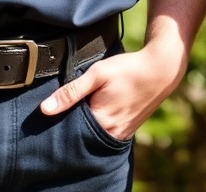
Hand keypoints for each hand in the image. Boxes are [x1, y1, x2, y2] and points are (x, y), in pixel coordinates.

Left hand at [39, 41, 184, 140]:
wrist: (160, 70)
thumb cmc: (128, 69)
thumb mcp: (97, 74)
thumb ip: (71, 92)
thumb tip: (45, 109)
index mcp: (100, 122)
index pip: (70, 130)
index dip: (60, 119)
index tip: (54, 110)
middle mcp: (110, 134)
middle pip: (81, 135)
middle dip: (72, 124)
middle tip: (71, 105)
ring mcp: (120, 134)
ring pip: (94, 135)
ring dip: (86, 124)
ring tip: (86, 105)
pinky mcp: (127, 131)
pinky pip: (106, 133)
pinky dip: (99, 125)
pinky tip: (98, 110)